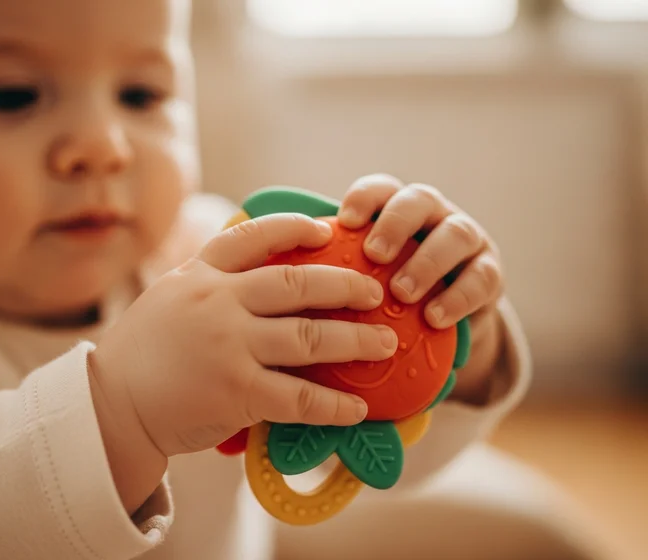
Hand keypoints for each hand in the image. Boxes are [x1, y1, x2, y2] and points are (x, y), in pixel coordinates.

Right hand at [89, 213, 398, 505]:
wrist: (108, 404)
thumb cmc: (139, 354)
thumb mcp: (168, 299)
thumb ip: (207, 285)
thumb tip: (256, 283)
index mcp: (200, 275)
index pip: (253, 236)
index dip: (294, 228)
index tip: (326, 229)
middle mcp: (217, 302)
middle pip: (296, 282)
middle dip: (344, 284)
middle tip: (374, 292)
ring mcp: (228, 345)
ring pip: (309, 336)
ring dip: (355, 340)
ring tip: (385, 344)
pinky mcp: (236, 391)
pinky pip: (299, 396)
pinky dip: (333, 403)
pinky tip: (356, 407)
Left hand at [337, 174, 504, 403]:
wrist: (440, 321)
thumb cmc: (383, 295)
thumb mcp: (358, 278)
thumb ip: (328, 273)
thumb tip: (273, 283)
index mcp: (395, 208)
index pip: (380, 188)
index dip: (364, 199)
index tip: (344, 221)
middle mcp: (433, 215)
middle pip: (419, 200)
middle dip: (396, 223)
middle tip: (374, 254)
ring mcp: (466, 239)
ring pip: (456, 234)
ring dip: (428, 261)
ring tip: (403, 292)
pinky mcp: (491, 272)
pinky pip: (482, 279)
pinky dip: (459, 296)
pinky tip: (435, 317)